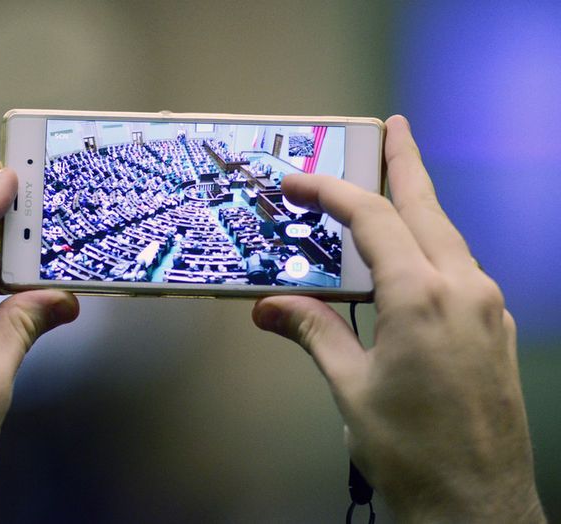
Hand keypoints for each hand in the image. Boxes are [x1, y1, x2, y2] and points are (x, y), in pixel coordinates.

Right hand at [252, 117, 545, 521]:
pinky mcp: (497, 329)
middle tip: (391, 128)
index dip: (331, 191)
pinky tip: (416, 258)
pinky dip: (434, 248)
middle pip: (429, 208)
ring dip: (420, 207)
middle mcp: (464, 288)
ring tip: (397, 185)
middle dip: (406, 163)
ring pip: (449, 237)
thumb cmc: (408, 449)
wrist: (478, 506)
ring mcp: (489, 307)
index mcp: (421, 296)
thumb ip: (314, 332)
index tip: (295, 180)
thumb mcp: (351, 387)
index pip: (374, 219)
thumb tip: (268, 305)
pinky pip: (462, 270)